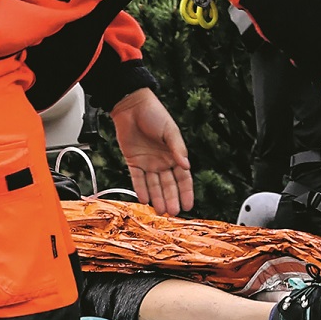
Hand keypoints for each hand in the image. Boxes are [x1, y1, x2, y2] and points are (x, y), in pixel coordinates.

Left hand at [111, 89, 193, 214]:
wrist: (131, 106)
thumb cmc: (154, 114)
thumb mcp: (170, 131)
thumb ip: (178, 149)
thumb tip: (187, 166)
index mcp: (175, 154)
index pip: (183, 178)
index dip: (186, 192)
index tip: (189, 205)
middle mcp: (162, 161)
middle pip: (168, 185)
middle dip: (171, 199)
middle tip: (173, 213)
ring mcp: (148, 163)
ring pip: (154, 185)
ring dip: (157, 198)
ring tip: (161, 211)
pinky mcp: (133, 161)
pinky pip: (137, 179)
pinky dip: (140, 189)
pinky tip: (145, 200)